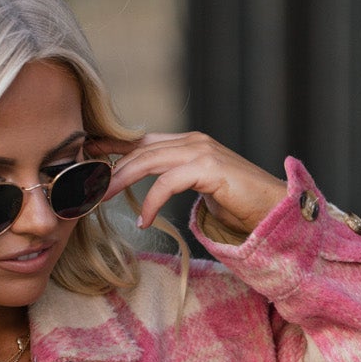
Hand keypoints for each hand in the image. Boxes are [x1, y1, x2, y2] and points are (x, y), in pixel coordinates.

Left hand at [101, 131, 286, 237]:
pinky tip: (143, 220)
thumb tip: (148, 191)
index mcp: (189, 143)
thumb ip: (176, 180)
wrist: (273, 209)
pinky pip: (168, 183)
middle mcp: (193, 141)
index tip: (88, 157)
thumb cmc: (238, 203)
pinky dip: (152, 202)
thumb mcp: (199, 188)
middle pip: (140, 150)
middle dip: (110, 167)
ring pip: (149, 161)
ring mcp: (202, 152)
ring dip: (122, 181)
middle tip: (87, 185)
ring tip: (102, 199)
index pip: (143, 140)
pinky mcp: (209, 168)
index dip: (113, 147)